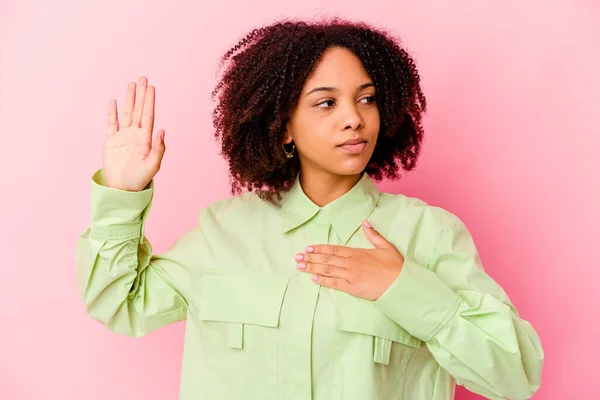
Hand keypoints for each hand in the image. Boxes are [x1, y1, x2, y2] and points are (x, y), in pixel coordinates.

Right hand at [103, 76, 165, 191]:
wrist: (123, 189)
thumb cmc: (140, 179)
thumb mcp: (152, 166)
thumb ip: (158, 149)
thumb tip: (162, 130)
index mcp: (146, 139)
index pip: (148, 115)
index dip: (150, 101)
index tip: (151, 87)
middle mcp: (135, 134)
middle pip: (139, 110)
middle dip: (141, 95)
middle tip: (143, 78)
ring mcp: (123, 136)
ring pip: (127, 113)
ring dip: (129, 99)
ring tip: (131, 84)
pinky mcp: (111, 141)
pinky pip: (112, 123)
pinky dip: (112, 112)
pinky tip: (114, 101)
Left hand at [295, 220, 404, 300]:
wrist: (400, 283)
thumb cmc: (395, 266)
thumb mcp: (386, 246)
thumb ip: (374, 235)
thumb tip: (366, 223)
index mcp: (358, 252)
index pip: (334, 249)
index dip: (320, 249)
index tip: (308, 248)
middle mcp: (351, 263)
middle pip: (327, 259)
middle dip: (311, 258)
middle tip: (297, 257)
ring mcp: (350, 275)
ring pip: (327, 270)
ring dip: (312, 268)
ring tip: (300, 267)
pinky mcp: (352, 288)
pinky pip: (334, 283)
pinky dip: (323, 281)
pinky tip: (313, 279)